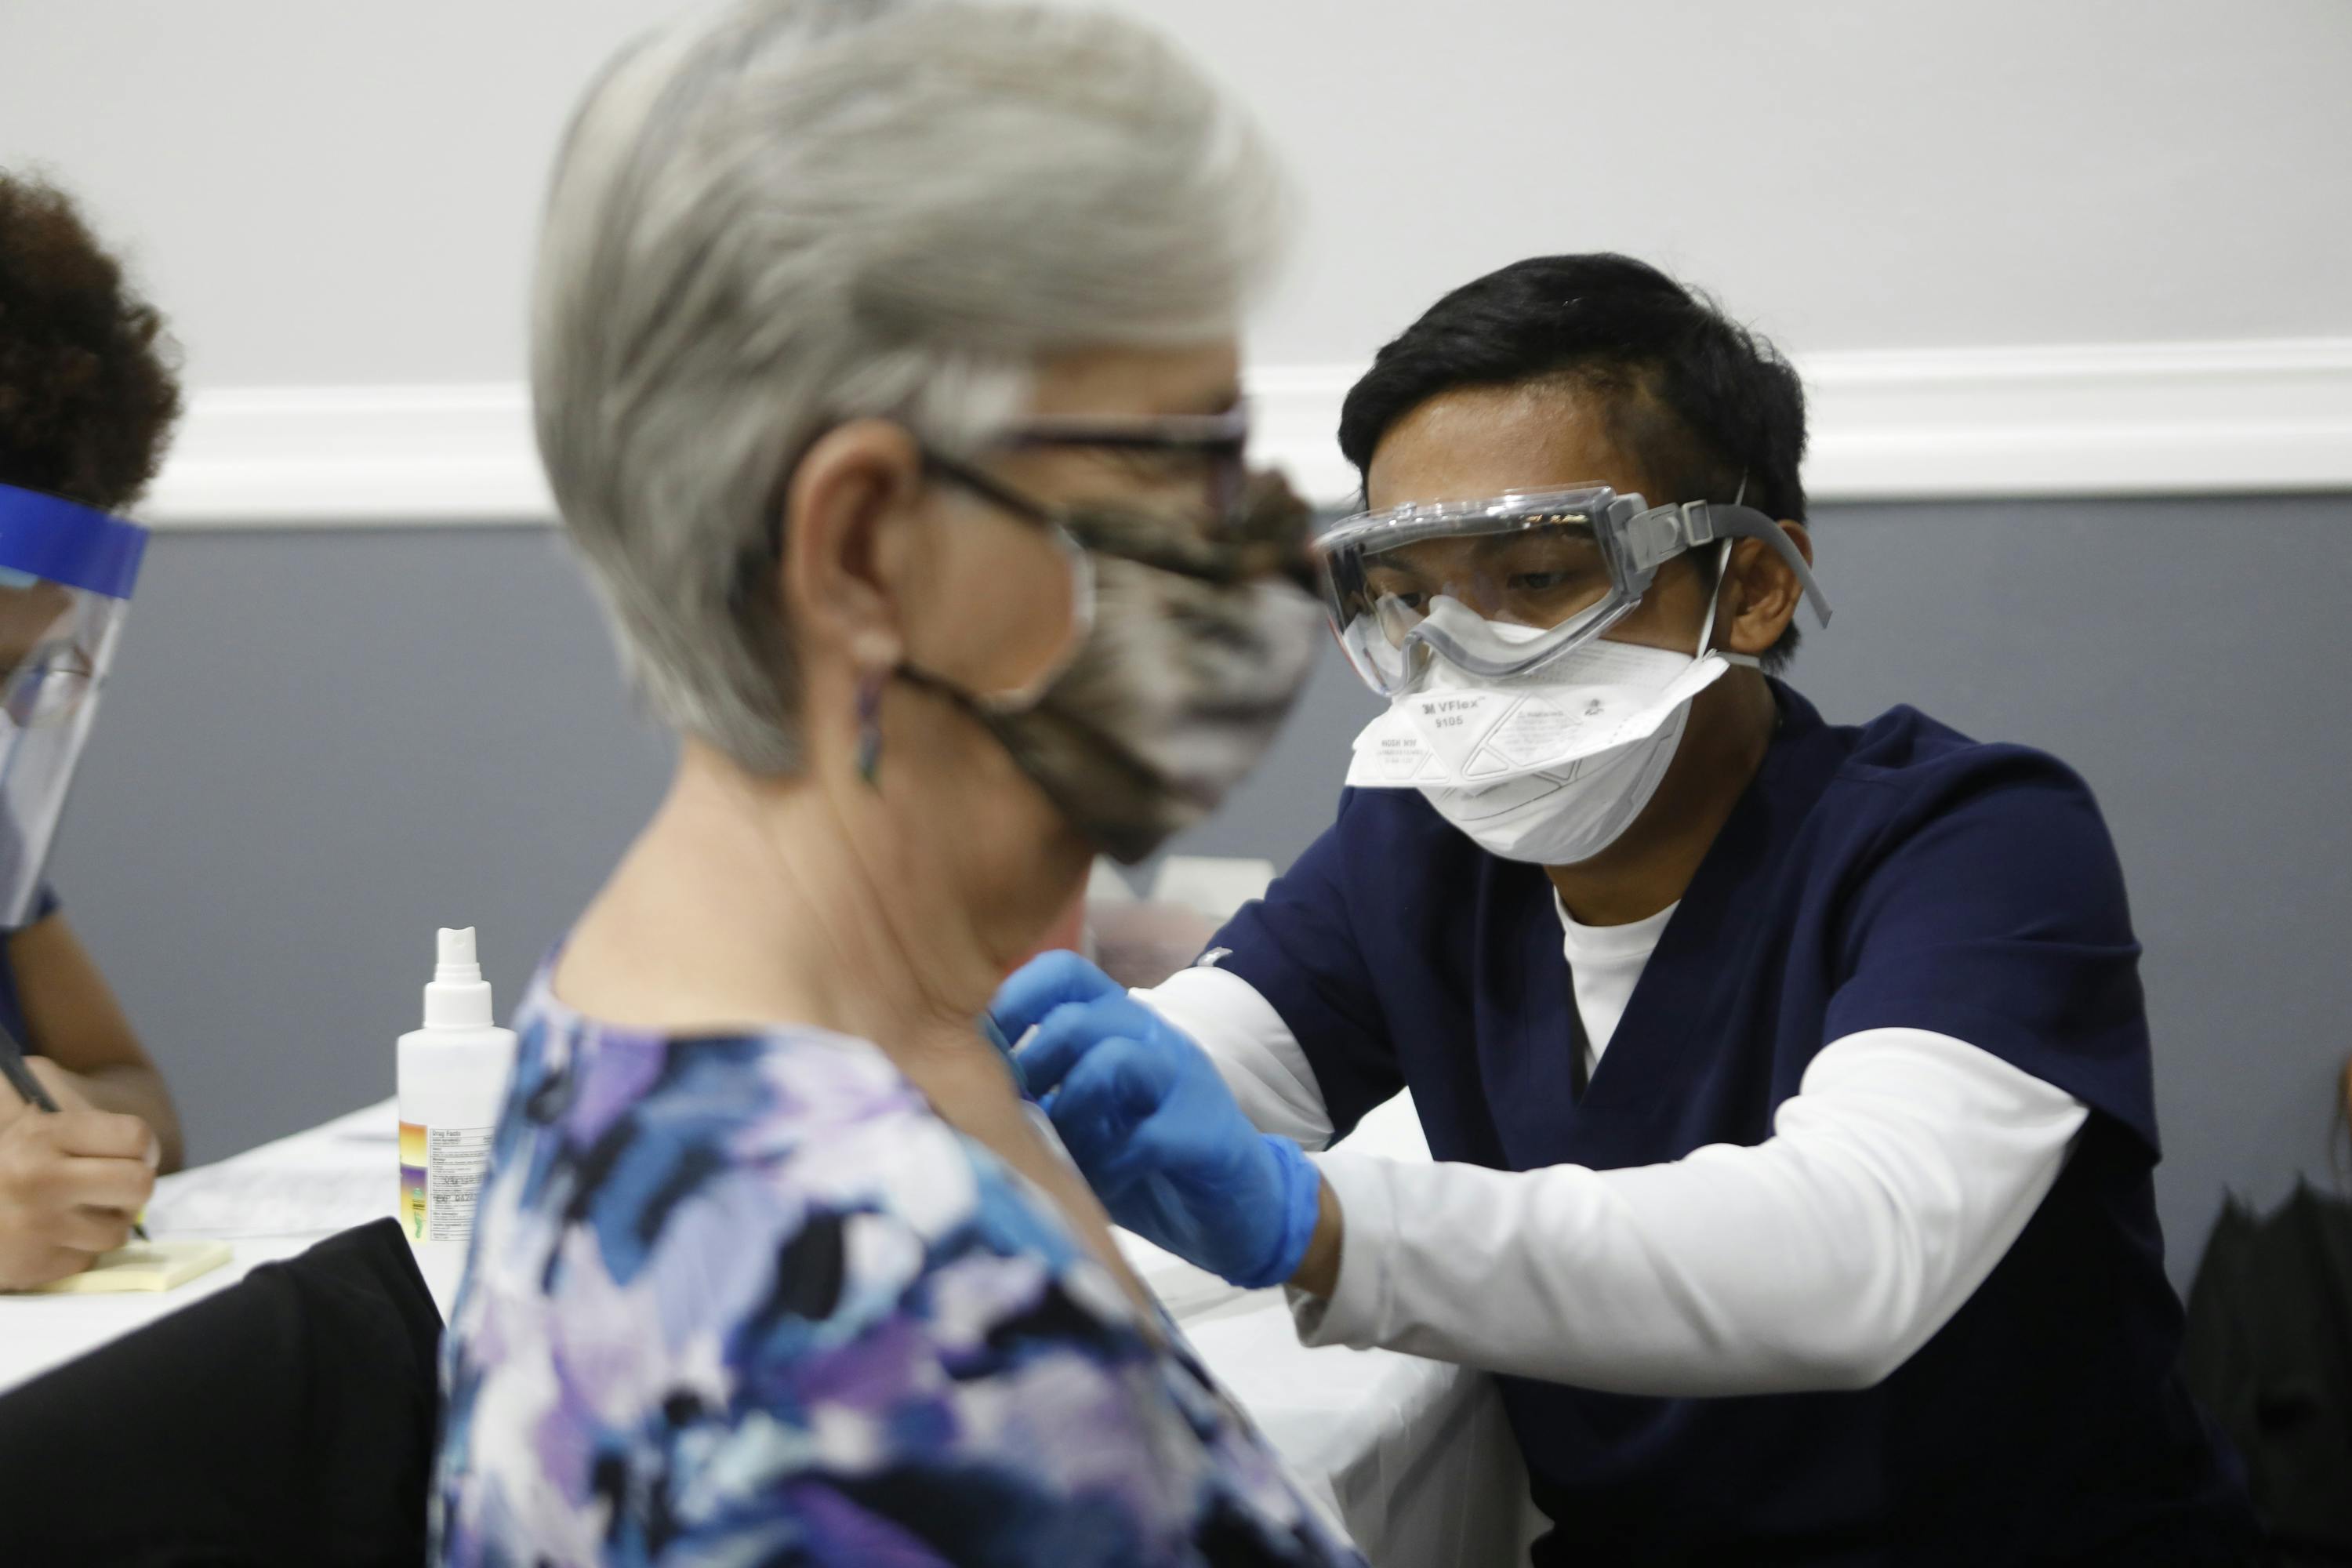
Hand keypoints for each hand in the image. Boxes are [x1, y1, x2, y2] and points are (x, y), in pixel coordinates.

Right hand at [0, 1073, 157, 1290]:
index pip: (135, 1137)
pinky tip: (50, 1234)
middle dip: (132, 1184)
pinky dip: (78, 1248)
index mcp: (40, 1136)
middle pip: (139, 1185)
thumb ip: (80, 1111)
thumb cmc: (10, 1153)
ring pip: (119, 1231)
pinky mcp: (33, 1269)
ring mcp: (34, 1229)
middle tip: (112, 1183)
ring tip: (74, 1208)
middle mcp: (36, 1182)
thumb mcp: (35, 1114)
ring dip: (106, 1221)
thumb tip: (143, 1148)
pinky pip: (88, 1259)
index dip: (143, 1145)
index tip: (132, 1152)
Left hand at [992, 951, 1321, 1288]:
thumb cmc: (1146, 1160)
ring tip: (1066, 1150)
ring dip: (1071, 1111)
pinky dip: (1113, 1164)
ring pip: (1112, 1062)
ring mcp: (1184, 1081)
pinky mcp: (1205, 1133)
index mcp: (1122, 1024)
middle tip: (1020, 1116)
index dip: (1014, 1000)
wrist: (1241, 1209)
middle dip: (1032, 1070)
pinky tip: (1107, 1184)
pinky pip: (1146, 1134)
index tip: (981, 1051)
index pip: (1064, 973)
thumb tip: (956, 1087)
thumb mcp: (1086, 1119)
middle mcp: (1154, 1039)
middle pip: (1077, 1019)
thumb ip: (1038, 1096)